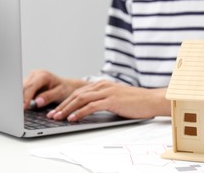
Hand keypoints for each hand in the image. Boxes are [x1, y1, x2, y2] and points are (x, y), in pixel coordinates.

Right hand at [23, 70, 85, 109]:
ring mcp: (31, 77)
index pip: (31, 86)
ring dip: (20, 98)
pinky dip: (22, 97)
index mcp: (43, 75)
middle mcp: (36, 74)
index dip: (26, 97)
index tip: (24, 107)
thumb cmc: (66, 89)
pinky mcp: (29, 82)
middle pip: (23, 87)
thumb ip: (49, 97)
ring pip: (21, 88)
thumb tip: (37, 102)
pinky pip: (23, 90)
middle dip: (21, 98)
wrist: (68, 86)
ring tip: (20, 109)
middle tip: (19, 111)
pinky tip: (23, 105)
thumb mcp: (60, 93)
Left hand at [46, 80, 170, 120]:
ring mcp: (106, 92)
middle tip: (51, 114)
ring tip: (57, 117)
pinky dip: (79, 112)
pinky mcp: (112, 100)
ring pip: (81, 99)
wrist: (151, 100)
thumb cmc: (135, 102)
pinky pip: (91, 106)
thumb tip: (88, 109)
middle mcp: (102, 86)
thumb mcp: (115, 98)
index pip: (78, 92)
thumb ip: (101, 100)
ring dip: (67, 109)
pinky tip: (72, 118)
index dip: (65, 101)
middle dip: (62, 105)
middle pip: (76, 95)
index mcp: (101, 85)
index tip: (56, 110)